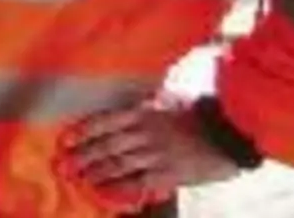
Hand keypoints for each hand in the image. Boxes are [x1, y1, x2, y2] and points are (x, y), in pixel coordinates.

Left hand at [59, 98, 241, 208]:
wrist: (230, 132)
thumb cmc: (203, 114)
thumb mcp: (173, 102)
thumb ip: (151, 107)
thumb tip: (134, 108)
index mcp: (146, 112)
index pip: (106, 120)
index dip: (84, 130)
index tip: (67, 138)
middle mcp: (145, 132)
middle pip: (106, 145)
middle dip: (82, 155)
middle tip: (63, 163)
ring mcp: (155, 154)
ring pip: (116, 164)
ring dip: (94, 171)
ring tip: (78, 176)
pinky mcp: (167, 174)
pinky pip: (135, 182)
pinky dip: (117, 187)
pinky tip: (103, 191)